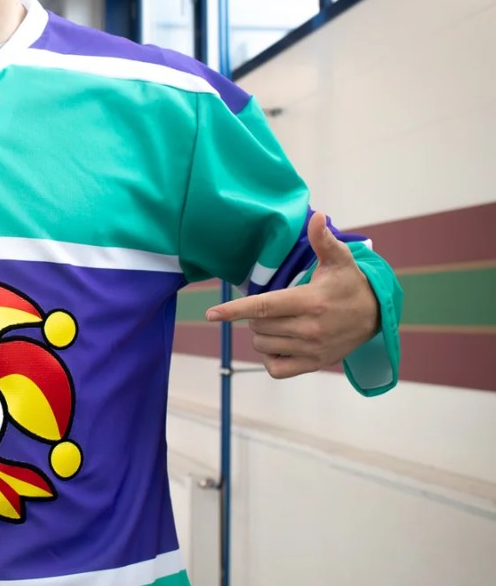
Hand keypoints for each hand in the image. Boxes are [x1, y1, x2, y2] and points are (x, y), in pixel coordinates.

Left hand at [204, 211, 379, 379]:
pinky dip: (270, 357)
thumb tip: (318, 217)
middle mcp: (309, 329)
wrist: (375, 316)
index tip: (212, 314)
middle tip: (274, 306)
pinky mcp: (313, 364)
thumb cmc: (350, 284)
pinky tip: (278, 344)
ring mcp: (311, 349)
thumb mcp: (340, 260)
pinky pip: (276, 368)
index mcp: (310, 302)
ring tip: (278, 322)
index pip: (264, 307)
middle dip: (256, 315)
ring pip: (263, 345)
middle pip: (258, 326)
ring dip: (261, 334)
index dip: (234, 310)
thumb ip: (323, 240)